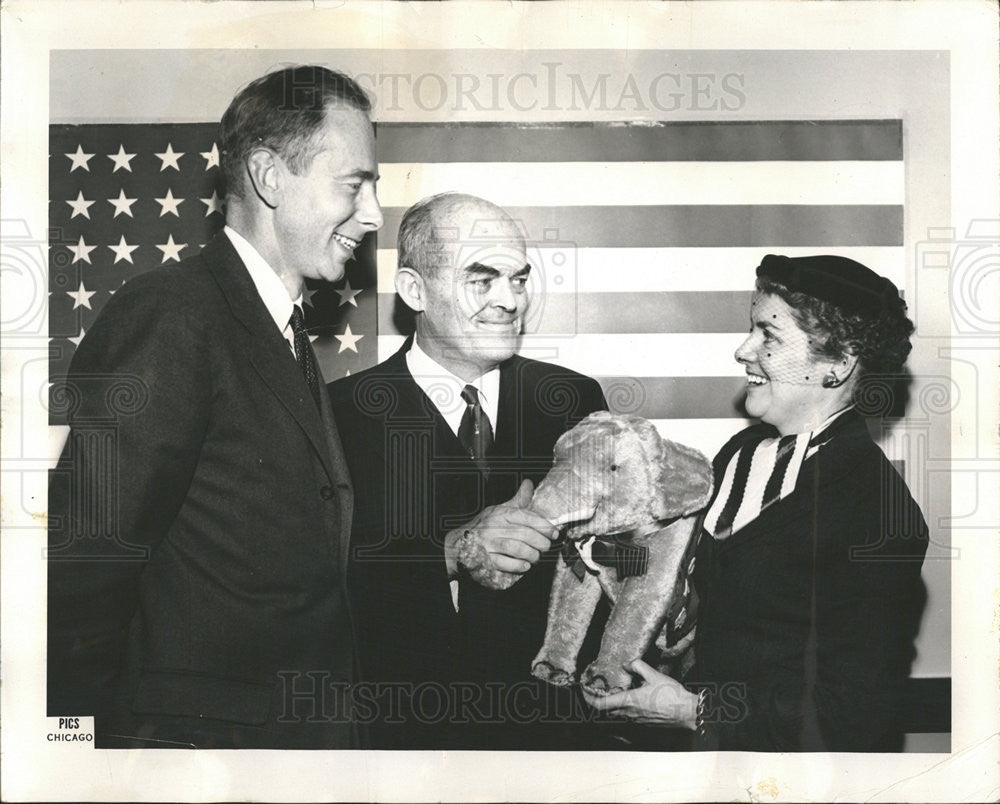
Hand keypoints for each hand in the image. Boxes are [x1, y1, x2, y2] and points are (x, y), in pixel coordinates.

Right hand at [444, 479, 556, 575]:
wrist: (459, 542)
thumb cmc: (484, 525)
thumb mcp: (499, 509)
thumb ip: (518, 500)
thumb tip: (529, 484)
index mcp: (500, 514)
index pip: (525, 516)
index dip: (543, 525)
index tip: (554, 533)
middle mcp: (494, 527)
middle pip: (524, 534)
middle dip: (541, 542)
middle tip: (546, 546)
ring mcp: (489, 544)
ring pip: (516, 548)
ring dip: (532, 554)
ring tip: (536, 556)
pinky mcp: (485, 559)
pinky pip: (504, 563)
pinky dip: (518, 565)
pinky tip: (525, 565)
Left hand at [581, 659, 698, 728]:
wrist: (687, 713)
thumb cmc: (672, 696)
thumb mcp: (654, 675)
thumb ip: (638, 666)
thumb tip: (628, 662)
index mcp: (629, 701)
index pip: (600, 705)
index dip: (588, 698)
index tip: (584, 690)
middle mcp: (630, 714)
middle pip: (606, 711)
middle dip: (598, 701)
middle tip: (596, 689)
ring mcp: (637, 720)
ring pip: (617, 714)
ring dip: (611, 705)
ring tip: (612, 692)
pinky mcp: (644, 723)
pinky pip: (628, 717)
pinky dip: (623, 708)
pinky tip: (631, 698)